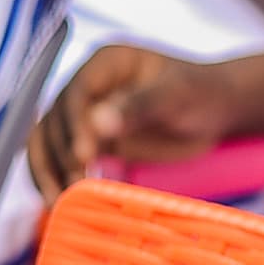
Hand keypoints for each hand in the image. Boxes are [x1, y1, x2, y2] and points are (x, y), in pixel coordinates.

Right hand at [27, 47, 238, 197]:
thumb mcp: (176, 96)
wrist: (216, 111)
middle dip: (60, 155)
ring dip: (48, 171)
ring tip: (60, 200)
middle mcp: (86, 87)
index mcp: (104, 64)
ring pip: (47, 142)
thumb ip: (138, 106)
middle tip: (75, 186)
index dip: (74, 125)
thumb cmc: (202, 94)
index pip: (76, 94)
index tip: (83, 156)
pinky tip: (60, 199)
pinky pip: (59, 159)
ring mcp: (83, 115)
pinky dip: (55, 178)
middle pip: (55, 122)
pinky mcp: (87, 141)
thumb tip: (98, 124)